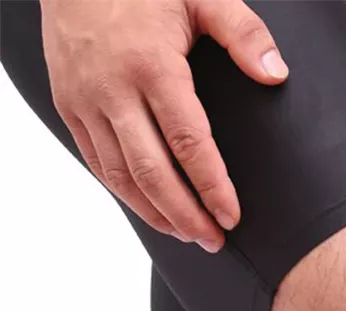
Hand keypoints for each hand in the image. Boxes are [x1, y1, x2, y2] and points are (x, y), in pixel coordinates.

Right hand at [40, 0, 288, 250]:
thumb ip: (243, 33)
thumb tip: (276, 75)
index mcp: (151, 65)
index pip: (188, 142)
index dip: (211, 186)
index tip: (231, 217)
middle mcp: (112, 88)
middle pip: (151, 172)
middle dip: (185, 215)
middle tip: (214, 241)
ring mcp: (84, 100)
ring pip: (120, 176)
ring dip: (156, 214)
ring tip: (188, 235)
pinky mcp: (68, 106)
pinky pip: (98, 163)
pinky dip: (126, 195)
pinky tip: (154, 211)